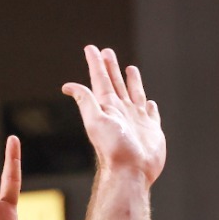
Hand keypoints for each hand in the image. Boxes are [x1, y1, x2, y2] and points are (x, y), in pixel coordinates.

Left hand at [62, 46, 165, 183]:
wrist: (131, 171)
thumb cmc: (113, 148)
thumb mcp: (95, 120)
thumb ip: (85, 100)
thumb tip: (67, 86)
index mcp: (108, 107)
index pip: (100, 80)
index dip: (96, 64)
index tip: (91, 48)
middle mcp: (121, 111)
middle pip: (115, 83)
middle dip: (111, 67)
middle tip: (107, 51)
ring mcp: (137, 120)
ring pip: (134, 94)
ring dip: (131, 81)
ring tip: (130, 68)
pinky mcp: (151, 130)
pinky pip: (151, 114)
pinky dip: (150, 106)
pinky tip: (150, 102)